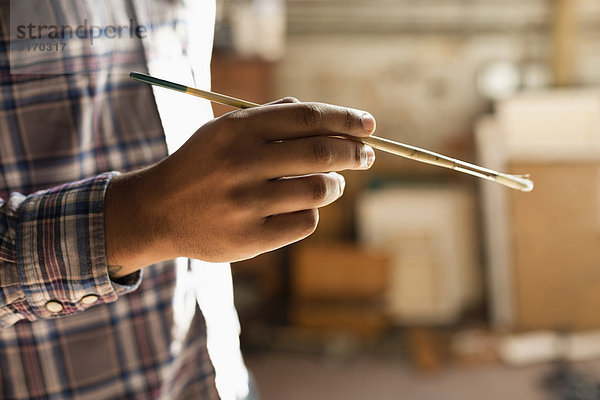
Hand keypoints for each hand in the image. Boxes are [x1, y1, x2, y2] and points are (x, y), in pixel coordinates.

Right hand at [104, 99, 375, 275]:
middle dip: (354, 153)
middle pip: (320, 153)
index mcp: (237, 130)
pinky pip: (305, 222)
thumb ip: (268, 118)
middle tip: (367, 156)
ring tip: (333, 182)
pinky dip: (312, 212)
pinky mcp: (249, 238)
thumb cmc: (200, 166)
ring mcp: (245, 204)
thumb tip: (323, 115)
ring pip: (318, 190)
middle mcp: (242, 164)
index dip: (344, 119)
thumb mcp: (222, 131)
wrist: (156, 212)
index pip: (307, 117)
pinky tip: (303, 208)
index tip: (368, 125)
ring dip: (335, 185)